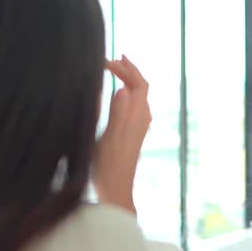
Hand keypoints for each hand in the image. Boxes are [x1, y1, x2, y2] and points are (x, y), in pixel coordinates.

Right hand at [93, 55, 150, 213]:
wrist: (116, 189)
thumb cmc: (109, 165)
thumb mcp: (110, 137)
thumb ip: (117, 112)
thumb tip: (123, 89)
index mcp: (138, 116)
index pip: (139, 83)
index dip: (127, 69)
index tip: (109, 61)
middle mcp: (142, 118)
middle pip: (141, 86)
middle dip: (128, 70)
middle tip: (112, 60)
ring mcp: (139, 125)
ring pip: (138, 95)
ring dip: (128, 80)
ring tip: (115, 70)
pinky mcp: (133, 133)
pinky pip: (134, 104)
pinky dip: (126, 92)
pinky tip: (117, 94)